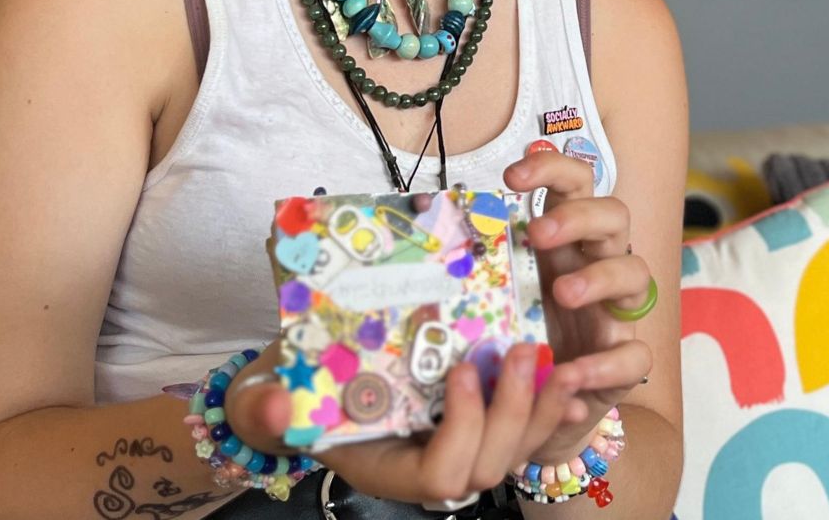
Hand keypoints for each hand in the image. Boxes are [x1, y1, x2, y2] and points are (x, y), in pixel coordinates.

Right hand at [224, 338, 586, 505]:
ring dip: (540, 407)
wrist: (300, 389)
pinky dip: (546, 405)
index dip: (462, 430)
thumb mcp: (265, 400)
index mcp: (386, 471)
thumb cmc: (285, 397)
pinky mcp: (474, 424)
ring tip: (549, 358)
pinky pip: (521, 431)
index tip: (460, 370)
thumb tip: (279, 408)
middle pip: (489, 466)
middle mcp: (427, 470)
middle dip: (514, 412)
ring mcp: (456, 449)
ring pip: (515, 452)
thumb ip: (266, 409)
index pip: (440, 477)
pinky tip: (563, 373)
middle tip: (520, 351)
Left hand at [504, 148, 654, 461]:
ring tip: (562, 294)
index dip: (552, 170)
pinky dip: (605, 363)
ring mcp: (616, 313)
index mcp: (565, 244)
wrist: (541, 409)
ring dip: (600, 277)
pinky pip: (635, 355)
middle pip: (614, 216)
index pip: (575, 186)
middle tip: (538, 234)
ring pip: (637, 273)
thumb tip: (422, 262)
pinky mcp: (625, 362)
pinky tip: (572, 373)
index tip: (512, 177)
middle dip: (579, 216)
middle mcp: (598, 267)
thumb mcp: (494, 300)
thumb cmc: (517, 340)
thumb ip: (474, 277)